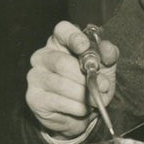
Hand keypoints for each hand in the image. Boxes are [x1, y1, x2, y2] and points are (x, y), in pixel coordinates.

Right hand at [25, 21, 119, 138]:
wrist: (82, 113)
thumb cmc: (90, 83)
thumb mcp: (105, 67)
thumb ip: (109, 55)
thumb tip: (108, 49)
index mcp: (60, 42)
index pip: (62, 30)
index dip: (73, 37)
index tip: (84, 47)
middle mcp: (42, 57)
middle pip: (61, 62)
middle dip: (86, 76)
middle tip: (104, 85)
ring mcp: (35, 77)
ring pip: (61, 84)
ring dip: (85, 94)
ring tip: (96, 99)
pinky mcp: (34, 98)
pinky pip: (58, 102)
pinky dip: (77, 107)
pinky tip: (84, 108)